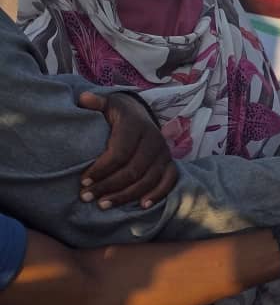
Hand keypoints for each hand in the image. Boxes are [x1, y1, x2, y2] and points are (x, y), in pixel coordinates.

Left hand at [78, 92, 176, 208]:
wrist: (140, 114)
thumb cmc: (118, 115)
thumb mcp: (108, 104)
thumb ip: (96, 103)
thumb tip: (84, 98)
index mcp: (137, 125)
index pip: (120, 152)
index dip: (101, 169)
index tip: (83, 181)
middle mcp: (154, 139)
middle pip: (133, 169)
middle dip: (108, 186)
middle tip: (86, 197)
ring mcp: (164, 152)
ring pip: (148, 179)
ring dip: (126, 195)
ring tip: (104, 205)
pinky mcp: (170, 163)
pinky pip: (169, 181)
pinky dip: (157, 194)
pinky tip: (141, 206)